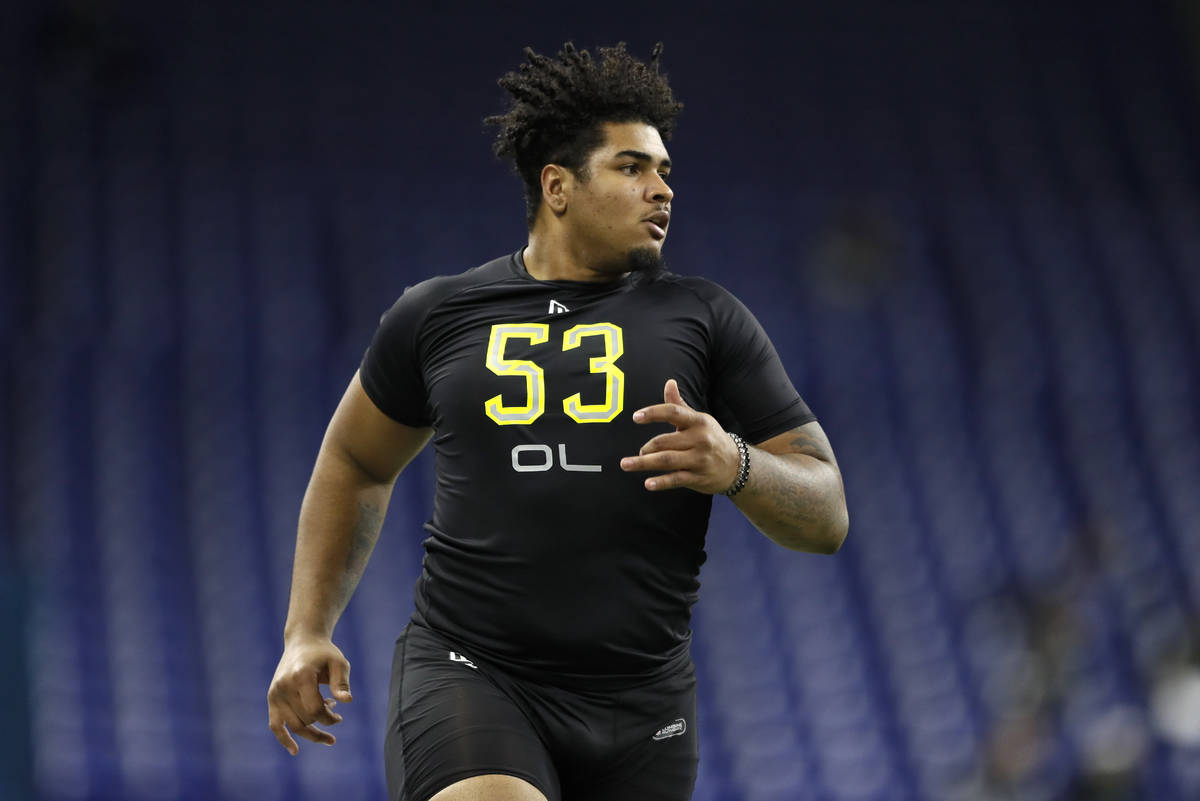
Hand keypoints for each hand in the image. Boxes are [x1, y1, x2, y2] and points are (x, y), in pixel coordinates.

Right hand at [267, 636, 352, 754]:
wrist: (303, 641)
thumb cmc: (325, 653)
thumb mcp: (339, 663)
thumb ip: (342, 682)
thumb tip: (347, 701)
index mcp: (301, 676)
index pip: (314, 709)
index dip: (329, 718)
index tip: (340, 717)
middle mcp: (285, 686)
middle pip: (305, 719)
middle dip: (323, 722)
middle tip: (337, 717)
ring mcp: (276, 693)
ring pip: (293, 725)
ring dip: (311, 732)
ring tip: (327, 732)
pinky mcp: (272, 697)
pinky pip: (274, 724)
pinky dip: (283, 739)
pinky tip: (295, 751)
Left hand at [621, 378, 740, 493]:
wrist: (736, 465)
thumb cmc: (710, 438)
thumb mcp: (698, 420)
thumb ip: (679, 405)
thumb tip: (669, 382)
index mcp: (698, 421)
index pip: (673, 413)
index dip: (653, 413)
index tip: (636, 417)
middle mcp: (700, 439)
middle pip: (665, 441)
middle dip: (646, 447)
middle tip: (640, 451)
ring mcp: (699, 459)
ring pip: (667, 460)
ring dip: (643, 463)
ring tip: (626, 464)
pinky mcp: (698, 477)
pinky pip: (676, 479)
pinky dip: (661, 482)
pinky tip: (647, 484)